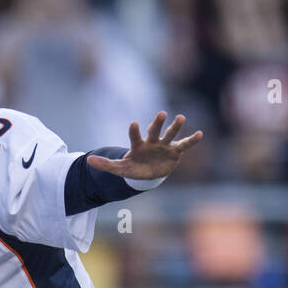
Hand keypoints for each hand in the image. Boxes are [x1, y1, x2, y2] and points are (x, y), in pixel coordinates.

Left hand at [86, 111, 202, 181]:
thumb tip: (88, 160)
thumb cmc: (133, 168)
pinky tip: (200, 134)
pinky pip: (184, 145)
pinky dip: (191, 140)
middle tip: (162, 113)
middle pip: (155, 130)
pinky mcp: (174, 152)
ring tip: (181, 117)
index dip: (134, 131)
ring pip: (170, 134)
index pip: (135, 136)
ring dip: (175, 127)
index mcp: (138, 145)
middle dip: (158, 123)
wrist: (148, 173)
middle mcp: (152, 141)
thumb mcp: (119, 169)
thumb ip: (105, 164)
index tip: (133, 124)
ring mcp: (164, 145)